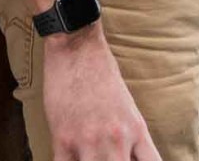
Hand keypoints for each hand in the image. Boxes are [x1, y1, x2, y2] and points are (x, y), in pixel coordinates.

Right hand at [41, 26, 161, 159]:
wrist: (78, 48)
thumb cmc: (102, 73)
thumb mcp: (127, 106)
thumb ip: (129, 136)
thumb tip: (129, 156)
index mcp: (136, 130)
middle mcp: (116, 140)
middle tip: (107, 158)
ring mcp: (89, 142)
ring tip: (88, 156)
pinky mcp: (62, 140)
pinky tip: (70, 158)